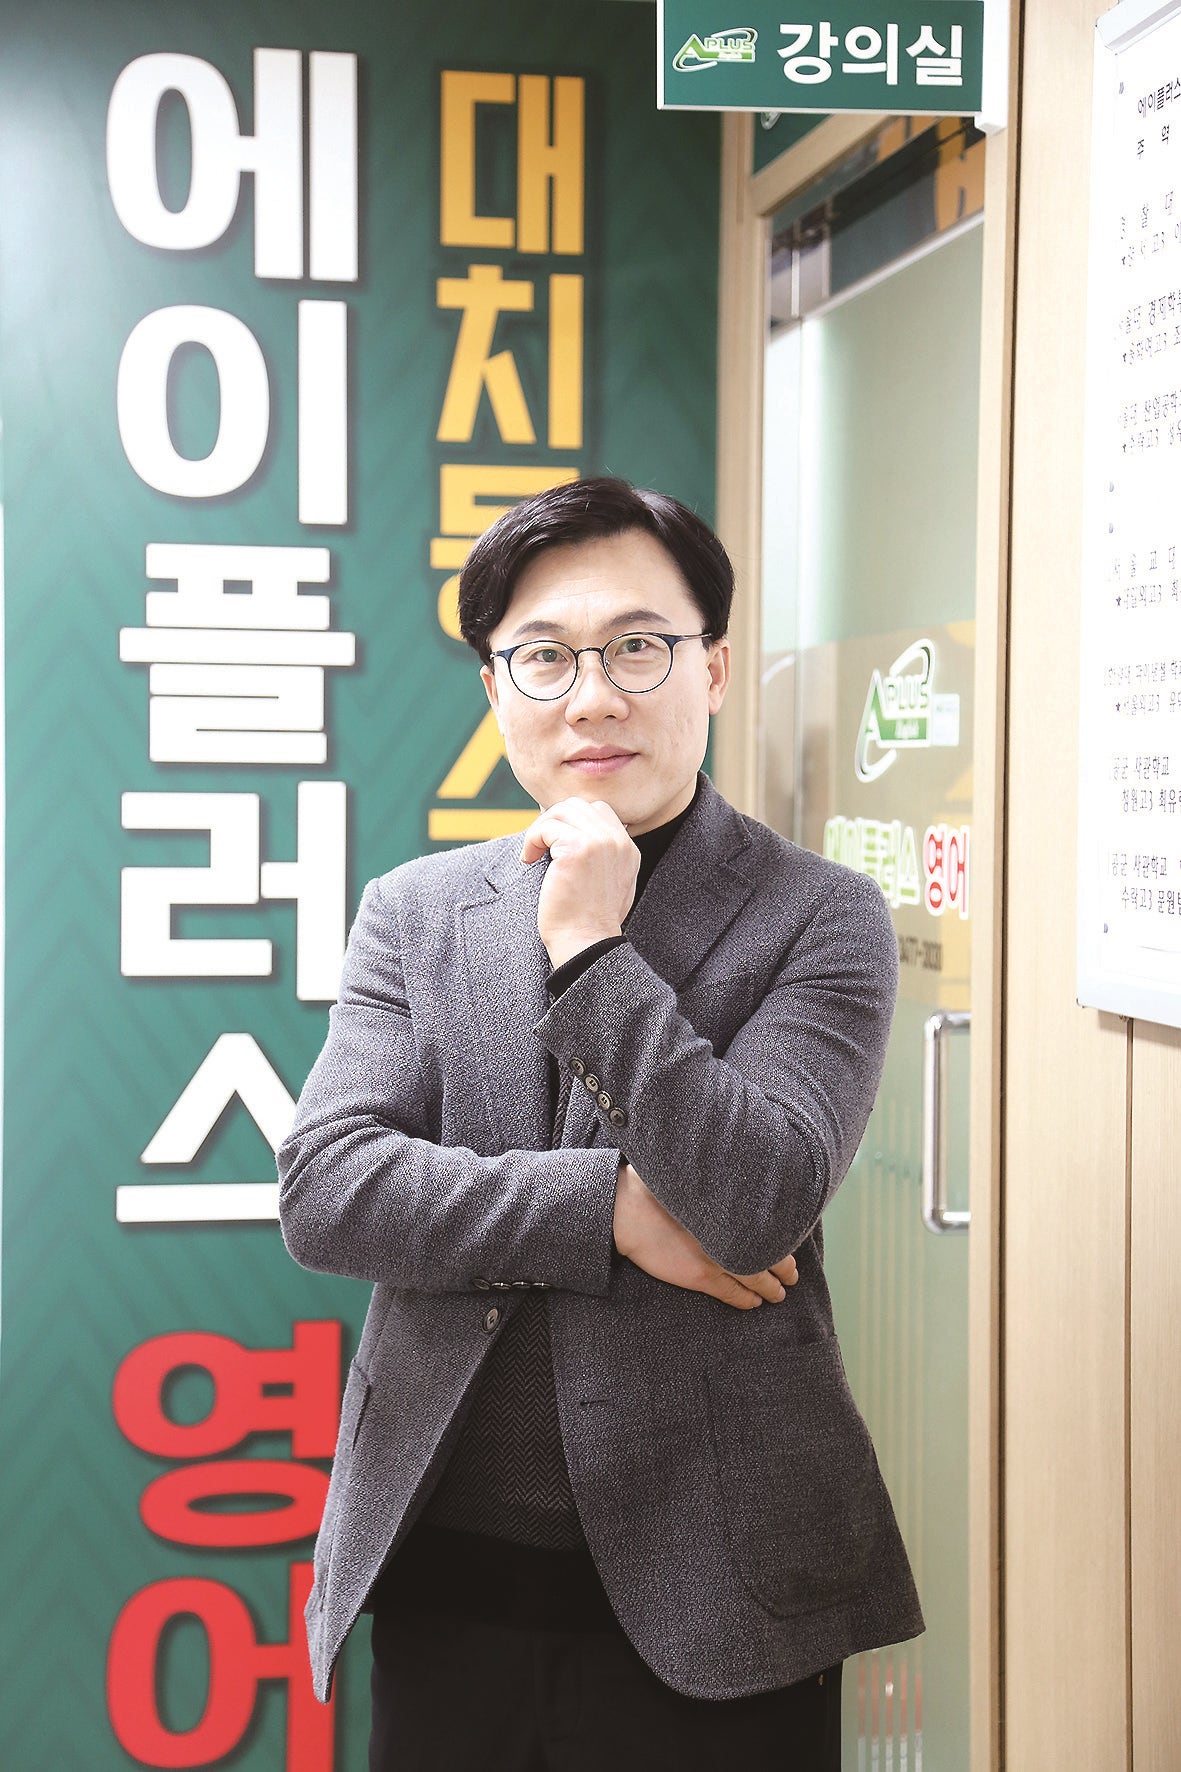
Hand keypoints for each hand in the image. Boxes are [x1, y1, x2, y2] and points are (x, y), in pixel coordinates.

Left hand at [520, 799, 639, 967]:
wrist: (585, 942)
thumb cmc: (589, 922)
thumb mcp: (610, 884)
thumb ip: (604, 858)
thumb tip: (576, 836)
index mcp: (627, 849)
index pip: (598, 811)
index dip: (571, 821)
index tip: (554, 841)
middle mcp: (617, 841)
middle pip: (578, 805)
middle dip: (553, 820)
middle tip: (540, 845)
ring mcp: (599, 842)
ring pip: (562, 811)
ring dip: (541, 829)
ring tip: (533, 853)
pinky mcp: (576, 849)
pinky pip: (547, 828)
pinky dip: (532, 840)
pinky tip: (528, 859)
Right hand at [613, 1161, 797, 1309]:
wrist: (629, 1208)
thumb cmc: (657, 1185)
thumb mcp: (696, 1177)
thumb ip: (720, 1185)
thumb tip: (735, 1181)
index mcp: (733, 1208)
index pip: (770, 1228)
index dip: (784, 1240)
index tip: (790, 1244)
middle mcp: (731, 1233)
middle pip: (770, 1254)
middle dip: (784, 1267)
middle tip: (793, 1275)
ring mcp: (718, 1256)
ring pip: (756, 1277)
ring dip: (772, 1287)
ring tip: (780, 1293)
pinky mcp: (702, 1276)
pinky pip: (732, 1293)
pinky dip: (747, 1299)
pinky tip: (755, 1302)